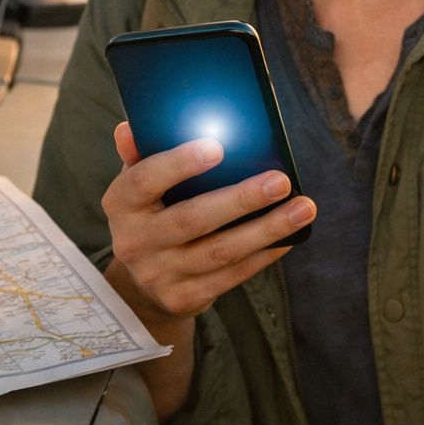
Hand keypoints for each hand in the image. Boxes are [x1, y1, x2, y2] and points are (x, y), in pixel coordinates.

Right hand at [100, 121, 317, 324]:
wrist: (141, 286)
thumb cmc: (151, 214)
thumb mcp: (138, 186)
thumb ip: (141, 155)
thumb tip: (131, 126)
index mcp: (121, 203)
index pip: (145, 180)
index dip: (179, 164)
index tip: (218, 146)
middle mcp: (134, 242)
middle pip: (193, 219)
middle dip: (241, 199)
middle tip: (281, 181)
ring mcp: (159, 274)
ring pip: (220, 252)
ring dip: (266, 229)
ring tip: (302, 208)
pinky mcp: (183, 298)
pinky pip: (231, 275)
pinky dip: (263, 256)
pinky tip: (289, 237)